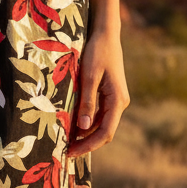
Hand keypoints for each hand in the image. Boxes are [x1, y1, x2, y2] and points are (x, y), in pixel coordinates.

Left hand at [67, 25, 129, 158]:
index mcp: (118, 100)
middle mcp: (119, 103)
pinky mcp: (109, 95)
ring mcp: (115, 100)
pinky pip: (99, 116)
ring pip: (101, 125)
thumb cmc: (97, 52)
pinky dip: (86, 124)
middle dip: (86, 144)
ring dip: (86, 135)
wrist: (106, 34)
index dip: (88, 146)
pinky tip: (72, 127)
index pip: (105, 132)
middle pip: (104, 132)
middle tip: (66, 152)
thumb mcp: (88, 77)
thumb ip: (87, 102)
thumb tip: (83, 128)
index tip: (71, 153)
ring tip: (66, 142)